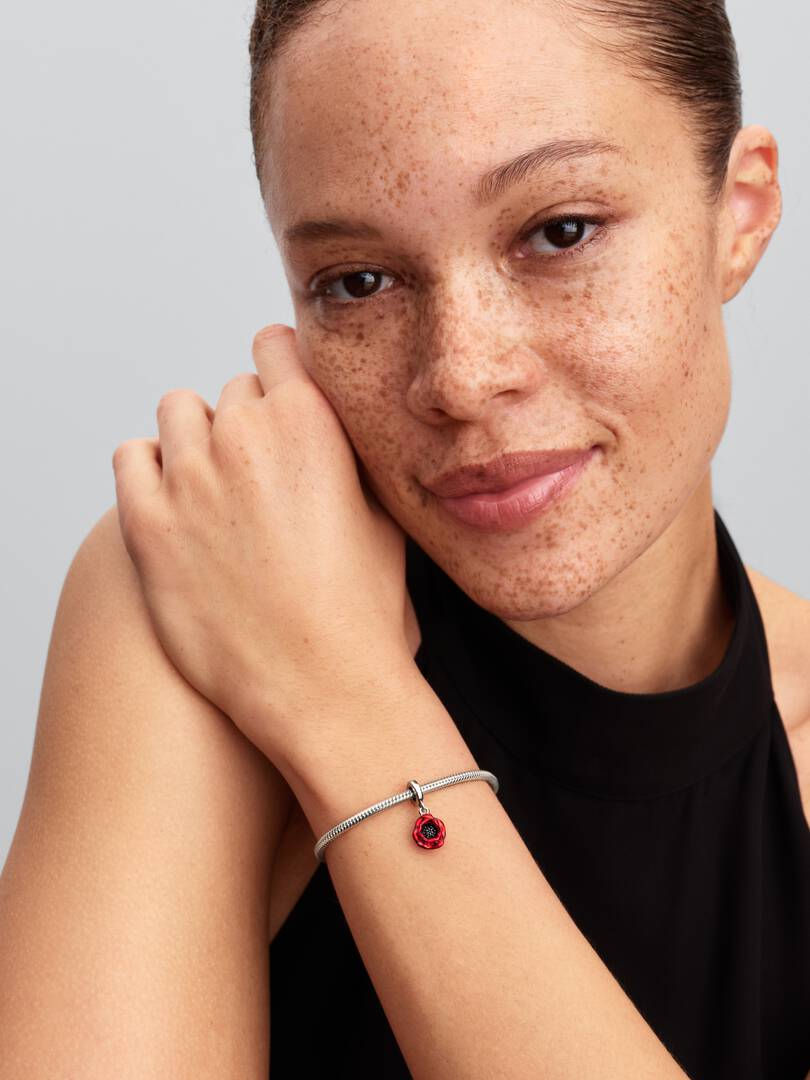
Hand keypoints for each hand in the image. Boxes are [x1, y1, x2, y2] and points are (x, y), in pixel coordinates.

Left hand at [112, 324, 417, 764]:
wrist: (321, 684)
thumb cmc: (361, 610)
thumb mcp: (383, 514)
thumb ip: (351, 454)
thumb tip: (331, 432)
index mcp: (308, 420)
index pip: (275, 345)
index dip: (281, 369)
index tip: (281, 395)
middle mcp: (243, 435)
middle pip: (232, 388)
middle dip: (248, 420)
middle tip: (263, 472)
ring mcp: (189, 477)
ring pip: (179, 412)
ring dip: (197, 436)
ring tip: (217, 483)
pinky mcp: (147, 523)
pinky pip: (130, 457)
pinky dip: (149, 467)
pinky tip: (175, 499)